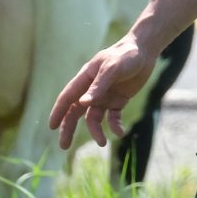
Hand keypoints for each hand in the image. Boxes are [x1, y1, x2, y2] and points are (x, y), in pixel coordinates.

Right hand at [48, 34, 160, 149]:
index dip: (58, 112)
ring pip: (93, 118)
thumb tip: (83, 104)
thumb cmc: (126, 55)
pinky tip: (120, 132)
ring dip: (95, 131)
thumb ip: (98, 86)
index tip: (51, 127)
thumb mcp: (112, 68)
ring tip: (102, 143)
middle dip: (68, 128)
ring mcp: (104, 96)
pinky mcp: (118, 101)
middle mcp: (92, 89)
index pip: (67, 97)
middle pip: (75, 112)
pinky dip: (114, 126)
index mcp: (85, 78)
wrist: (145, 51)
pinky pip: (112, 118)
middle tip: (63, 146)